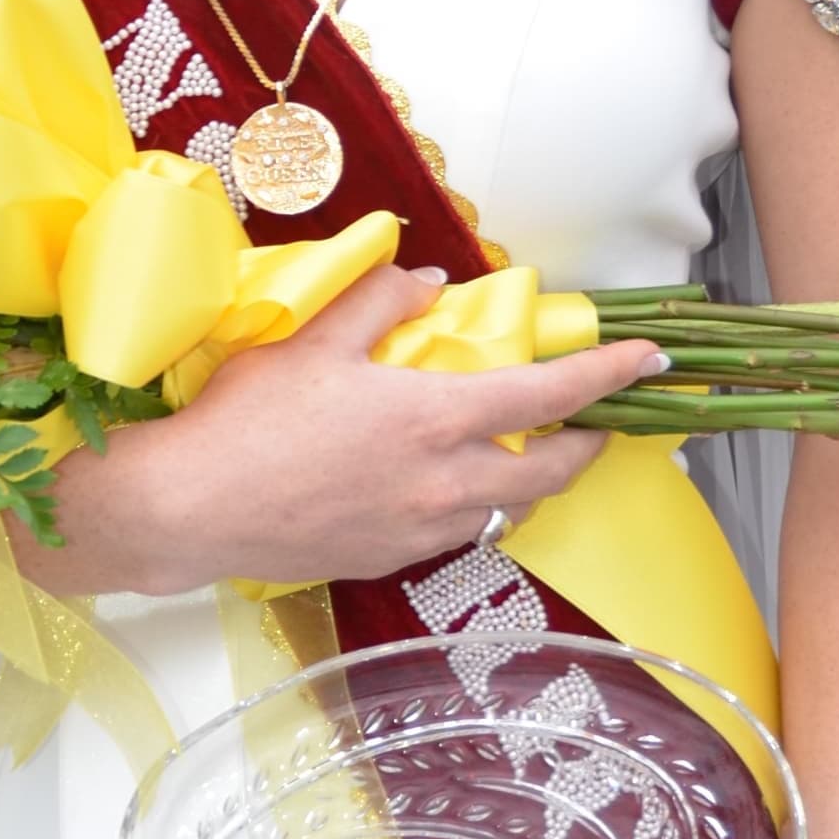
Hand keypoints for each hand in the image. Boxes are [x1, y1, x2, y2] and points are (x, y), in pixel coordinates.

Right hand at [44, 263, 659, 598]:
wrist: (191, 510)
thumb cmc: (248, 418)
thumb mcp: (313, 339)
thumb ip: (381, 303)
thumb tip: (429, 280)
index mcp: (434, 417)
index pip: (549, 396)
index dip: (606, 375)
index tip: (647, 360)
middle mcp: (444, 482)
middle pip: (549, 472)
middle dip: (584, 446)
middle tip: (591, 423)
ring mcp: (419, 529)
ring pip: (507, 510)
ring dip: (528, 481)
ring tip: (518, 453)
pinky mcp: (388, 559)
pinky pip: (457, 534)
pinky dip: (474, 507)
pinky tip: (445, 487)